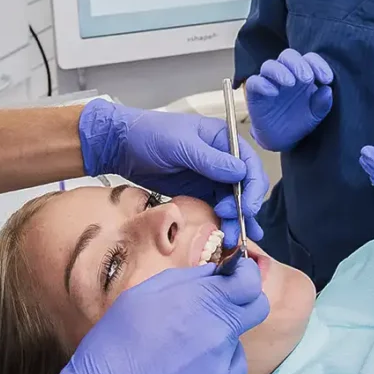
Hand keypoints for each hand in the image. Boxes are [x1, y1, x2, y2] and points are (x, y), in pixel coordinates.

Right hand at [13, 259, 269, 373]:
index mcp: (200, 301)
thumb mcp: (142, 295)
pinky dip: (219, 361)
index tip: (235, 273)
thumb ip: (186, 279)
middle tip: (219, 300)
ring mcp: (221, 364)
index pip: (249, 280)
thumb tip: (212, 273)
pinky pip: (232, 366)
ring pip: (239, 337)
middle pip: (257, 306)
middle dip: (244, 298)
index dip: (245, 273)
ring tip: (187, 341)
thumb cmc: (113, 346)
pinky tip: (190, 364)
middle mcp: (218, 331)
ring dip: (224, 332)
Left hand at [79, 101, 267, 245]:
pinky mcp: (198, 191)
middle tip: (235, 226)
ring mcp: (210, 176)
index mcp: (222, 139)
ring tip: (233, 240)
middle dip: (244, 208)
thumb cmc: (149, 134)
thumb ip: (210, 160)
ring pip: (233, 201)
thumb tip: (240, 172)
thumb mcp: (180, 145)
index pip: (249, 164)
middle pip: (245, 186)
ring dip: (236, 220)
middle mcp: (221, 158)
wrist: (121, 146)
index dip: (252, 187)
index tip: (247, 208)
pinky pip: (216, 208)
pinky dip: (223, 222)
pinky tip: (229, 236)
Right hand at [245, 49, 333, 151]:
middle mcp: (285, 73)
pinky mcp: (254, 92)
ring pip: (270, 65)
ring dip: (280, 71)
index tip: (327, 79)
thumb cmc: (299, 121)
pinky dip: (263, 84)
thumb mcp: (315, 115)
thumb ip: (322, 103)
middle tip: (307, 78)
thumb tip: (328, 90)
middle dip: (298, 64)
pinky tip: (273, 92)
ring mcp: (269, 81)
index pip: (309, 59)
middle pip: (288, 56)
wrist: (281, 140)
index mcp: (302, 73)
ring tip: (290, 83)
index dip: (318, 64)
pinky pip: (254, 82)